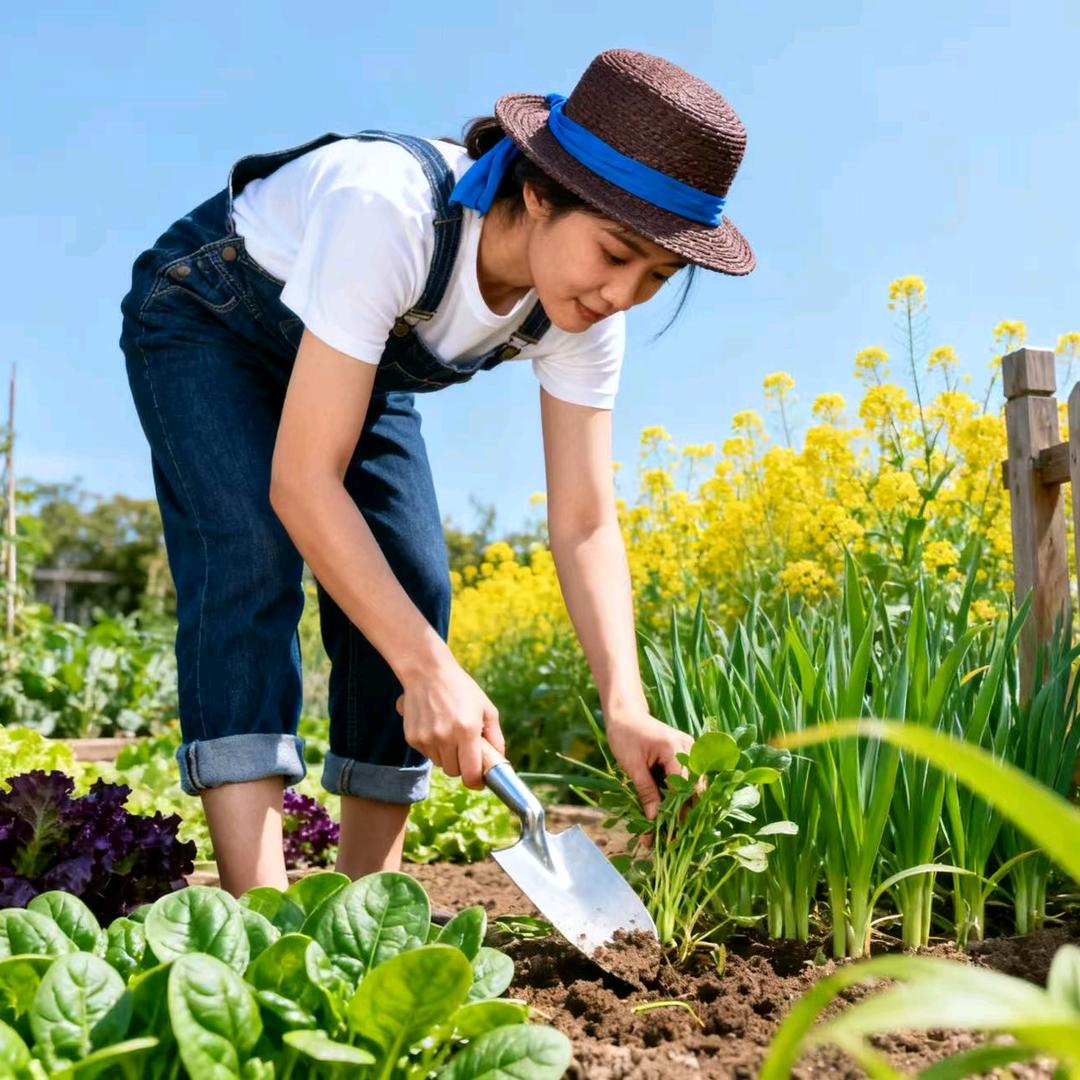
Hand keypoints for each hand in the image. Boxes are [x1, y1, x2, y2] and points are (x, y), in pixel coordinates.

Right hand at [394, 657, 504, 790]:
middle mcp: (445, 737)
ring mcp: (426, 738)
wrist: (427, 672)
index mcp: (467, 731)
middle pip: (454, 772)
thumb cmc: (461, 689)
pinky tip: (434, 726)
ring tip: (448, 731)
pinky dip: (432, 746)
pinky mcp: (412, 737)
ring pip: (440, 764)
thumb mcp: (486, 708)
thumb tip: (500, 761)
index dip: (476, 782)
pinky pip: (426, 754)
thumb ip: (496, 737)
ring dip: (446, 755)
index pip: (471, 774)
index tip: (479, 780)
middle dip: (461, 764)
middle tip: (464, 748)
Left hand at [604, 712, 700, 849]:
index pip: (684, 787)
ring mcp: (689, 752)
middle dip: (681, 815)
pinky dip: (675, 799)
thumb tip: (654, 820)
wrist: (625, 714)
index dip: (676, 812)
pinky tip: (664, 816)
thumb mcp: (632, 765)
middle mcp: (689, 749)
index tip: (666, 834)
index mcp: (676, 748)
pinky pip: (684, 782)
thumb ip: (646, 791)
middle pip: (693, 790)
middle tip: (668, 840)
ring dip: (679, 810)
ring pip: (691, 789)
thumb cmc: (625, 735)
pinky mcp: (684, 757)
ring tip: (664, 833)